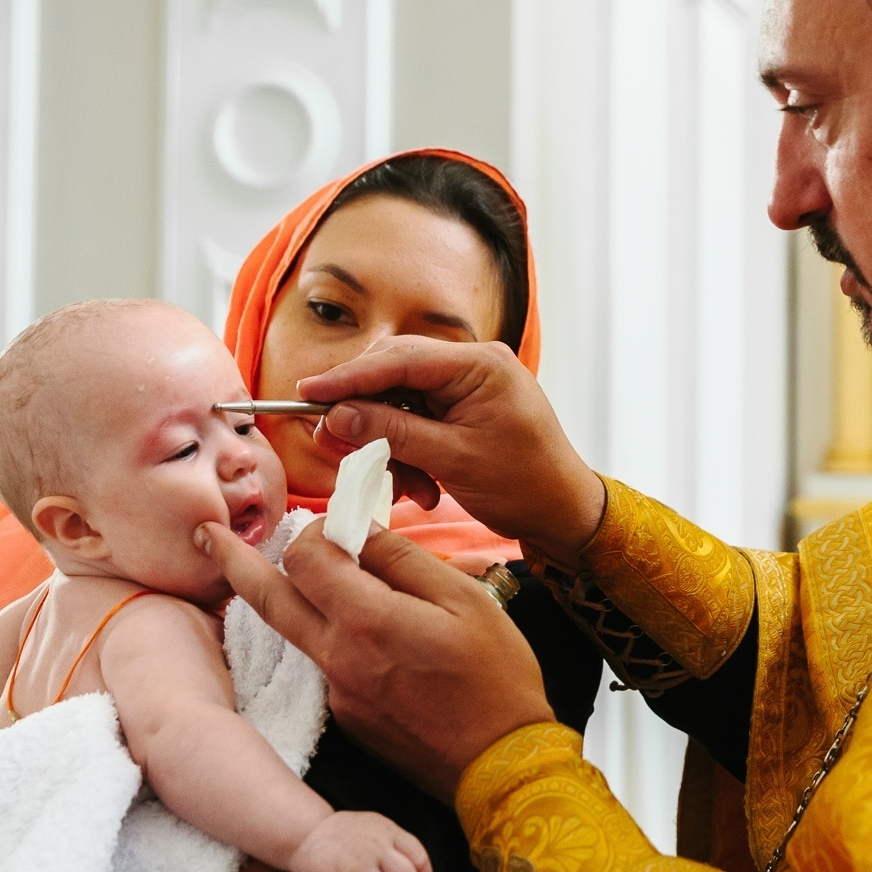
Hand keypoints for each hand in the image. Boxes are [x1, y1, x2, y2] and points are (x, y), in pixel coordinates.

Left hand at [198, 518, 557, 798]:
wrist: (501, 764)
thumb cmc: (496, 676)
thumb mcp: (464, 600)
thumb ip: (403, 558)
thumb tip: (359, 527)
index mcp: (366, 620)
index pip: (304, 557)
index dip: (315, 530)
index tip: (339, 524)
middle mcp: (338, 657)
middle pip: (266, 598)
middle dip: (232, 559)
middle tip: (204, 533)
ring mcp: (336, 693)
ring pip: (294, 631)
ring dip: (287, 596)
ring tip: (285, 571)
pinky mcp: (345, 717)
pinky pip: (326, 663)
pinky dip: (334, 636)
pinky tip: (374, 637)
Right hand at [298, 338, 606, 565]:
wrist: (565, 513)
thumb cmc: (524, 485)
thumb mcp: (452, 459)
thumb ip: (392, 432)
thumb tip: (337, 415)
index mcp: (479, 364)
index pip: (398, 358)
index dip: (347, 377)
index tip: (307, 393)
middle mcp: (473, 365)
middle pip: (394, 375)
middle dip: (364, 415)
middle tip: (333, 444)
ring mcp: (469, 386)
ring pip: (400, 402)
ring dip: (390, 445)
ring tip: (403, 486)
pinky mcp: (464, 409)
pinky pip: (418, 421)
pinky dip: (409, 453)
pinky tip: (422, 488)